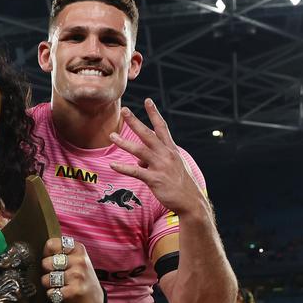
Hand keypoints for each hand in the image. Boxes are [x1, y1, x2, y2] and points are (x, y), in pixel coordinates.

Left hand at [41, 238, 104, 302]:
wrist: (95, 299)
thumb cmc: (81, 277)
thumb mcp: (76, 258)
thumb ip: (60, 252)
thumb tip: (36, 253)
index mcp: (78, 249)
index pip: (50, 244)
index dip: (46, 254)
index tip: (52, 260)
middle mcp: (79, 260)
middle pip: (46, 262)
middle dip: (47, 271)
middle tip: (57, 275)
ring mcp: (77, 275)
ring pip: (46, 279)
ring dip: (49, 285)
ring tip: (59, 285)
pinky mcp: (75, 290)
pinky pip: (51, 292)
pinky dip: (53, 295)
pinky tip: (62, 293)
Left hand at [109, 98, 206, 214]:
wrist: (191, 202)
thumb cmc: (180, 183)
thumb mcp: (171, 166)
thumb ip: (154, 159)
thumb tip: (139, 161)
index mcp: (171, 149)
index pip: (162, 127)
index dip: (154, 113)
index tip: (148, 100)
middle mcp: (166, 155)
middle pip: (148, 134)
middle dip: (135, 122)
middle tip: (125, 110)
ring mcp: (160, 166)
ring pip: (140, 150)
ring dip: (124, 143)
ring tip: (111, 136)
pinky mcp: (155, 179)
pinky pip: (136, 172)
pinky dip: (123, 168)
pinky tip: (112, 165)